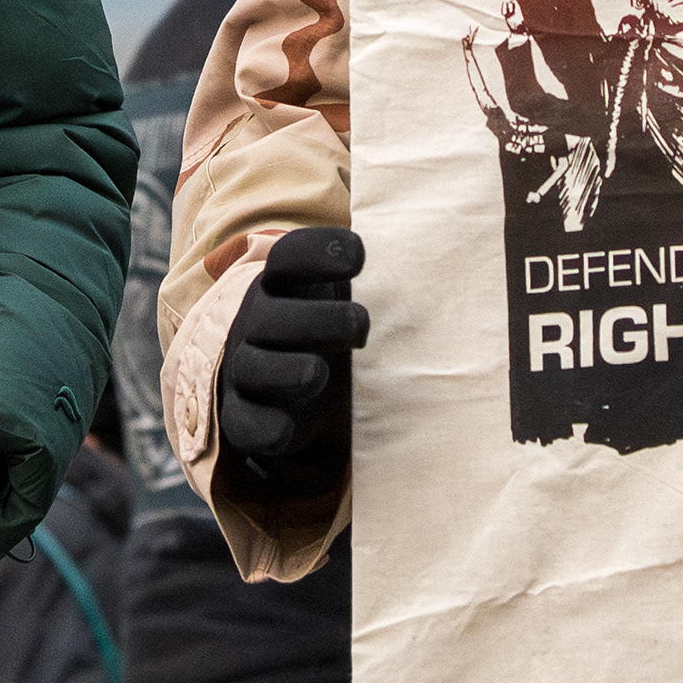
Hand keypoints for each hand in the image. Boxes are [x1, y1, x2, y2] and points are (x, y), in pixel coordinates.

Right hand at [217, 227, 366, 500]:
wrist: (284, 383)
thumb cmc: (326, 329)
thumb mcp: (342, 297)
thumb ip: (377, 284)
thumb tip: (437, 267)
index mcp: (282, 285)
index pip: (287, 258)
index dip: (316, 253)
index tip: (359, 258)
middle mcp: (256, 323)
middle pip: (270, 317)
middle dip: (315, 321)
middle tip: (361, 326)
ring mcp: (245, 369)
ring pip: (252, 367)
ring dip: (286, 371)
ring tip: (318, 374)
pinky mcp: (245, 416)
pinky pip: (244, 423)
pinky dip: (264, 426)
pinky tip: (286, 428)